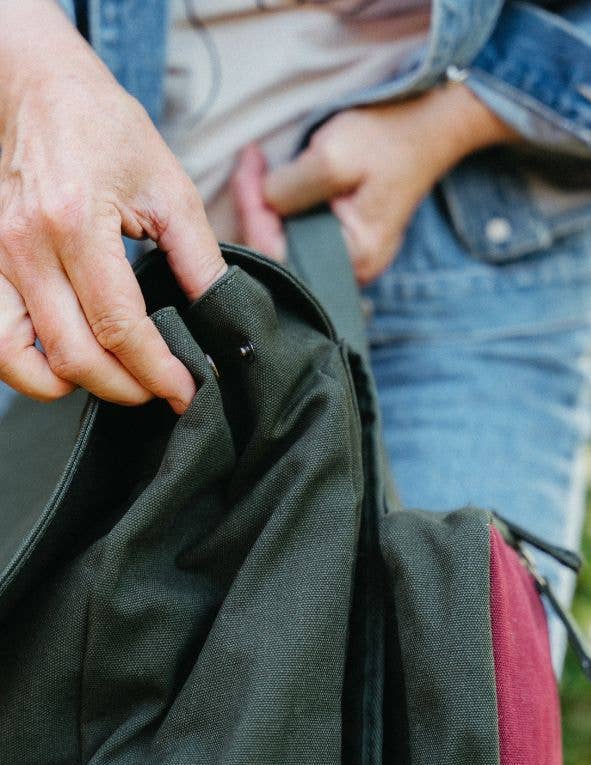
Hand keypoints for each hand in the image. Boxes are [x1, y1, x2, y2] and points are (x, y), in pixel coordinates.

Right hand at [0, 0, 226, 411]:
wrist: (36, 89)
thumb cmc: (103, 128)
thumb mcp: (168, 187)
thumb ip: (199, 259)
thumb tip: (223, 318)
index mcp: (76, 222)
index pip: (119, 324)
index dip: (157, 370)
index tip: (185, 390)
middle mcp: (26, 247)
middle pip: (74, 354)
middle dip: (126, 388)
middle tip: (161, 389)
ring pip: (22, 361)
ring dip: (74, 386)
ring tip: (116, 380)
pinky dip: (28, 370)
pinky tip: (66, 365)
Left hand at [232, 83, 518, 283]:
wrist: (429, 127)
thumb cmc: (387, 139)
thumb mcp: (333, 157)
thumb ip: (289, 188)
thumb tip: (261, 201)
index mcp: (353, 259)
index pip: (279, 254)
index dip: (252, 211)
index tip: (247, 165)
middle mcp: (351, 270)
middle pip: (279, 255)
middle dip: (254, 209)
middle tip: (248, 162)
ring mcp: (348, 258)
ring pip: (285, 245)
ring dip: (263, 208)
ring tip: (255, 167)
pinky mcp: (343, 241)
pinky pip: (299, 235)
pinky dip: (279, 210)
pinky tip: (271, 182)